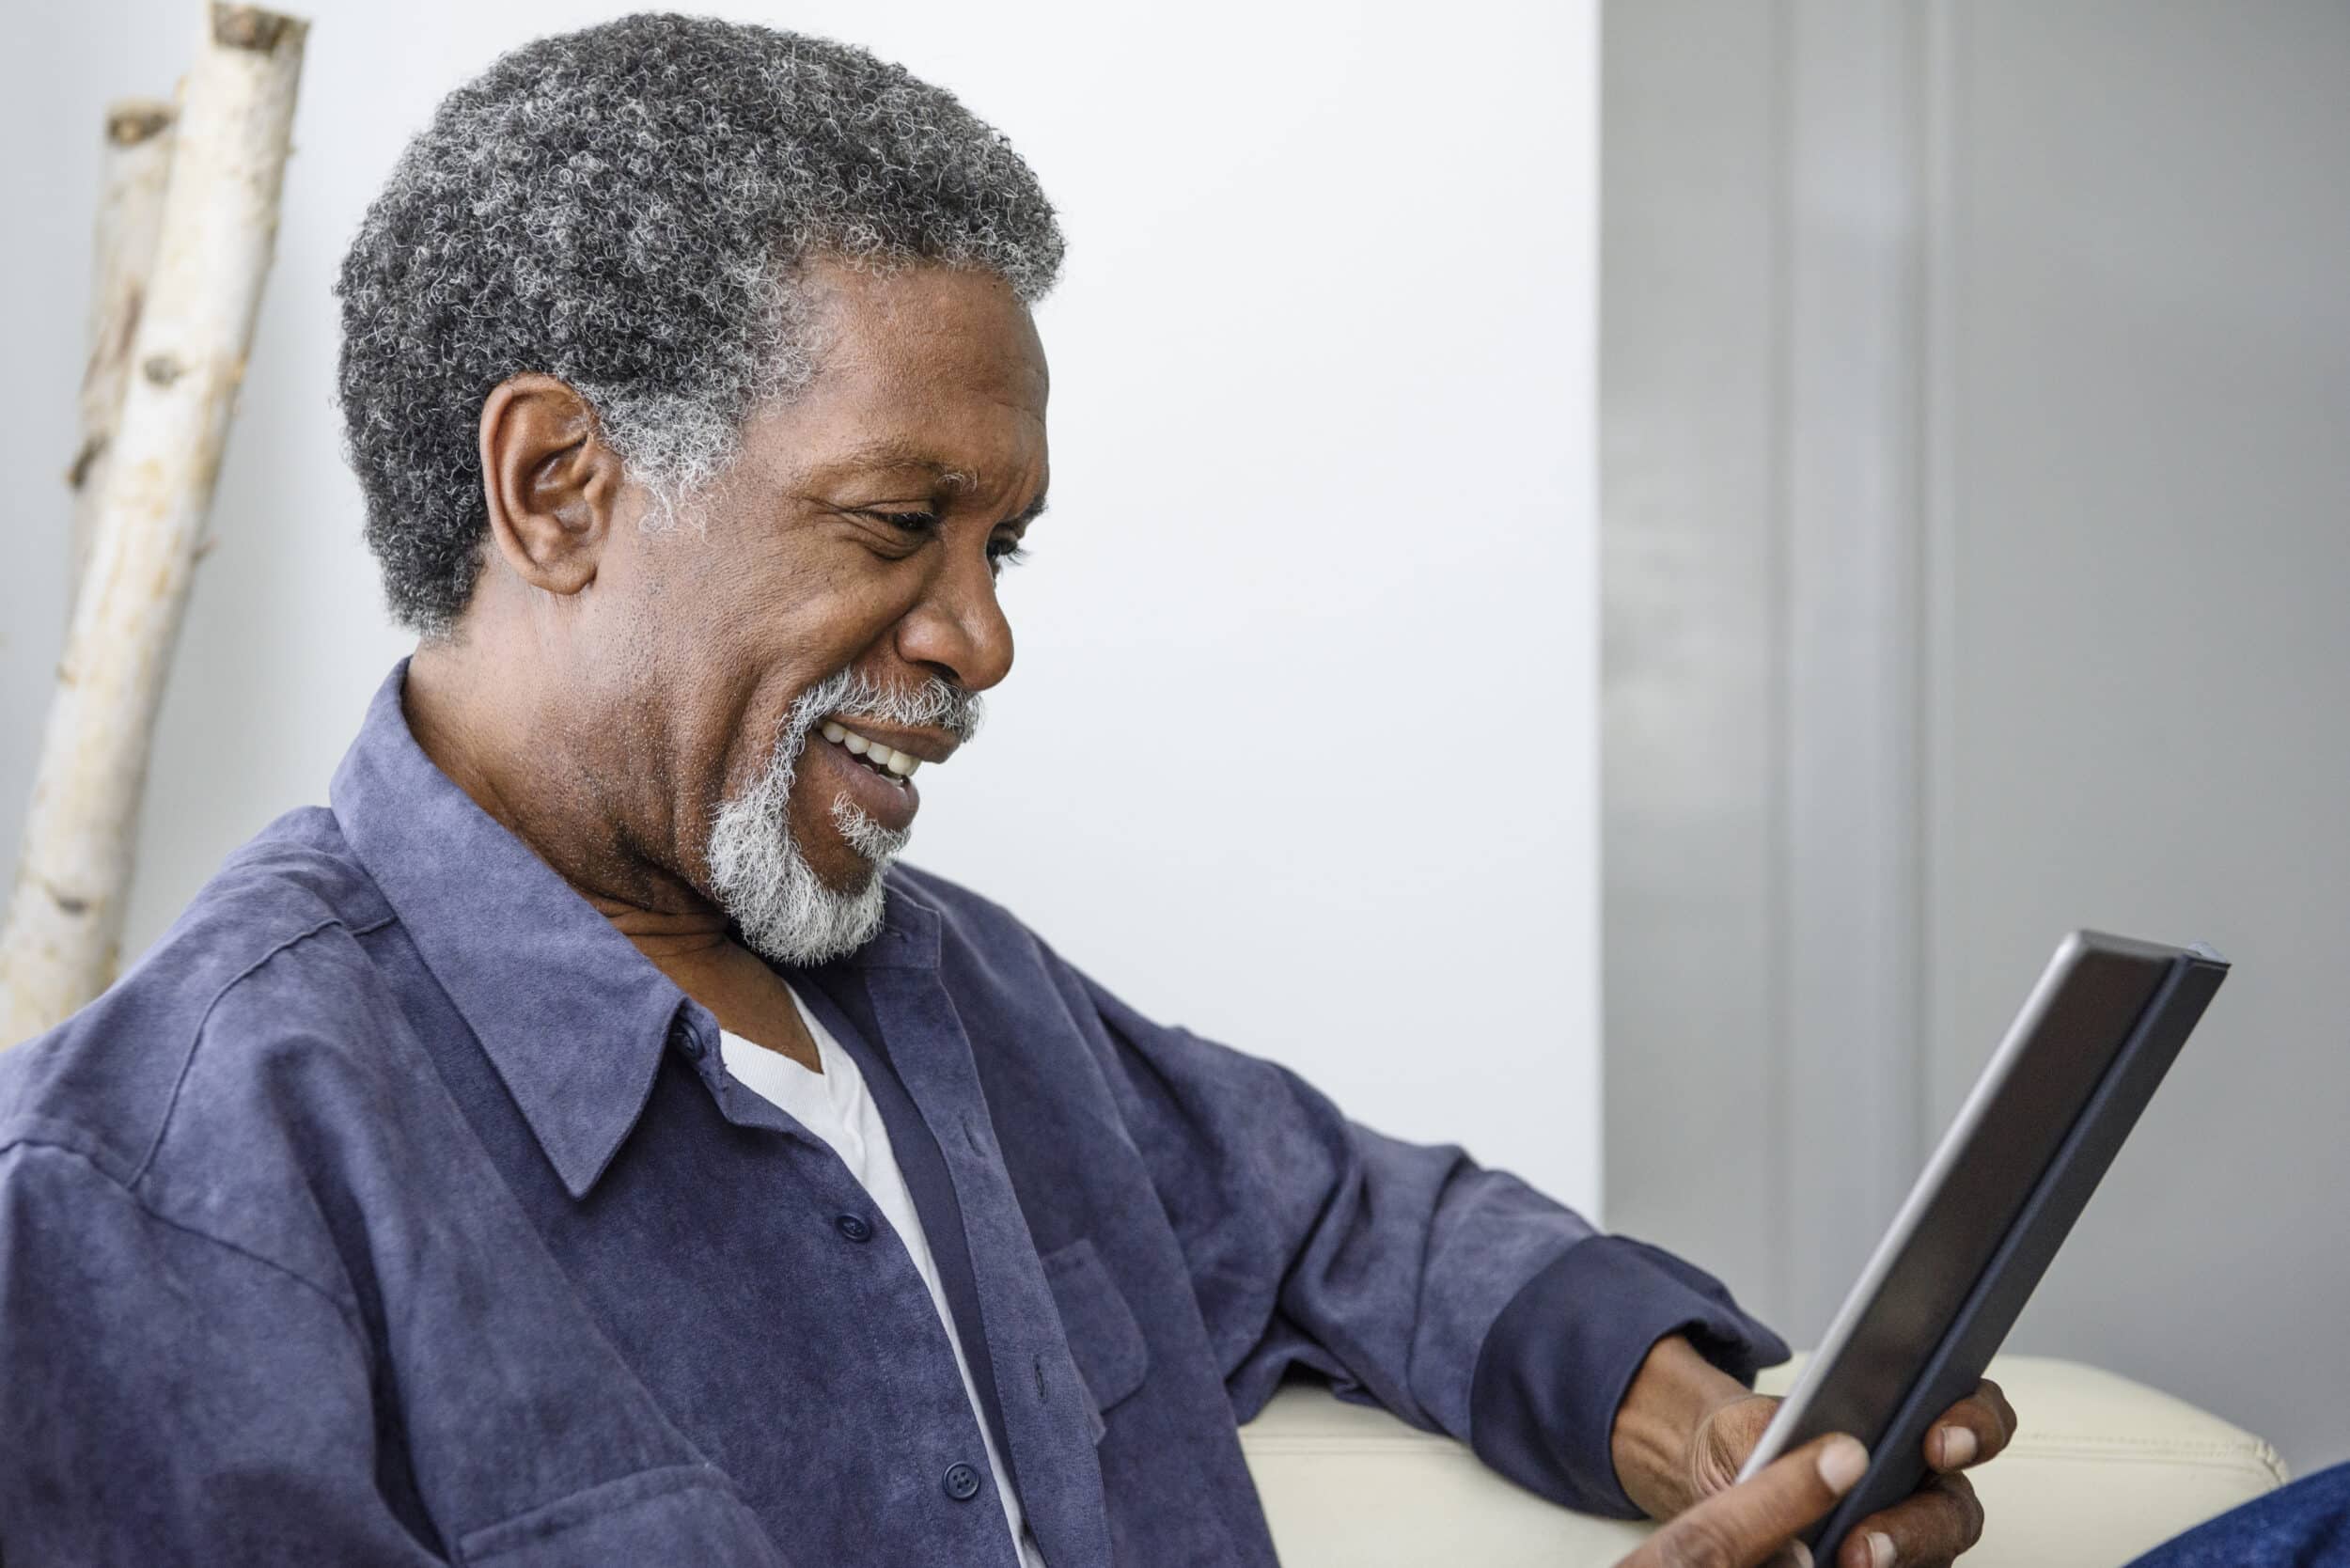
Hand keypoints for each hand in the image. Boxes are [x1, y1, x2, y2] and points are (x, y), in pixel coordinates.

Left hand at [1612, 1338, 2017, 1566]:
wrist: (1716, 1486)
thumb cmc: (1742, 1443)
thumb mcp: (1737, 1426)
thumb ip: (1762, 1431)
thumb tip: (1801, 1456)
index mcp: (1903, 1421)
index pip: (1971, 1413)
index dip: (1974, 1424)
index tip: (1938, 1442)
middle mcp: (1918, 1483)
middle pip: (1955, 1507)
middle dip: (1920, 1525)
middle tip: (1870, 1540)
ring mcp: (1907, 1535)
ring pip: (1935, 1554)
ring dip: (1899, 1557)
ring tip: (1850, 1562)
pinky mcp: (1889, 1565)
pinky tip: (1832, 1567)